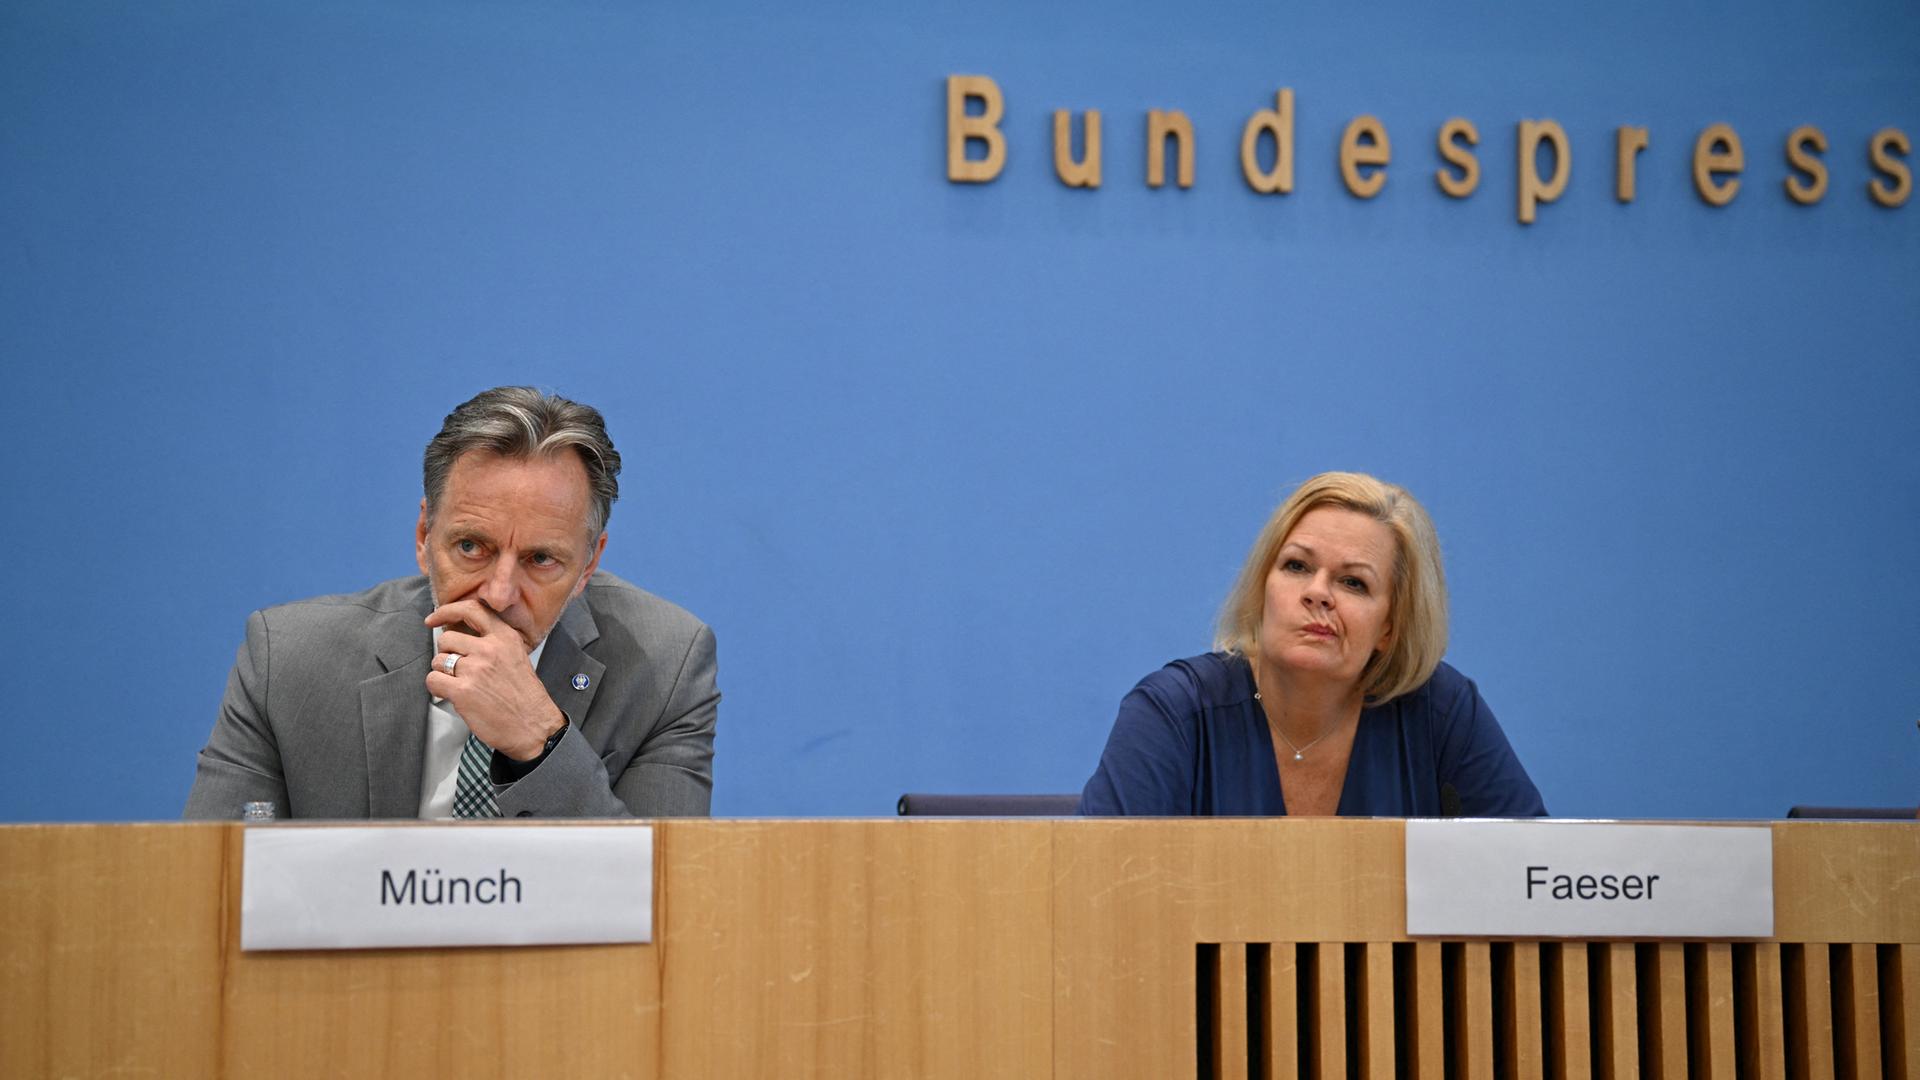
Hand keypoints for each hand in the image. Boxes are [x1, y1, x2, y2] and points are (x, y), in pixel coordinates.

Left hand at [424, 599, 565, 760]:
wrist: (534, 727)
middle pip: (447, 639)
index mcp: (505, 637)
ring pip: (438, 661)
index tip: (434, 618)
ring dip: (443, 673)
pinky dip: (438, 688)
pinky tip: (452, 695)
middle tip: (457, 668)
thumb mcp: (516, 657)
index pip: (471, 610)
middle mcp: (489, 649)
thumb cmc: (525, 697)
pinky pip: (433, 680)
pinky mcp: (462, 691)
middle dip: (447, 654)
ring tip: (459, 685)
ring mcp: (475, 669)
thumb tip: (461, 638)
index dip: (447, 611)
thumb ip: (493, 643)